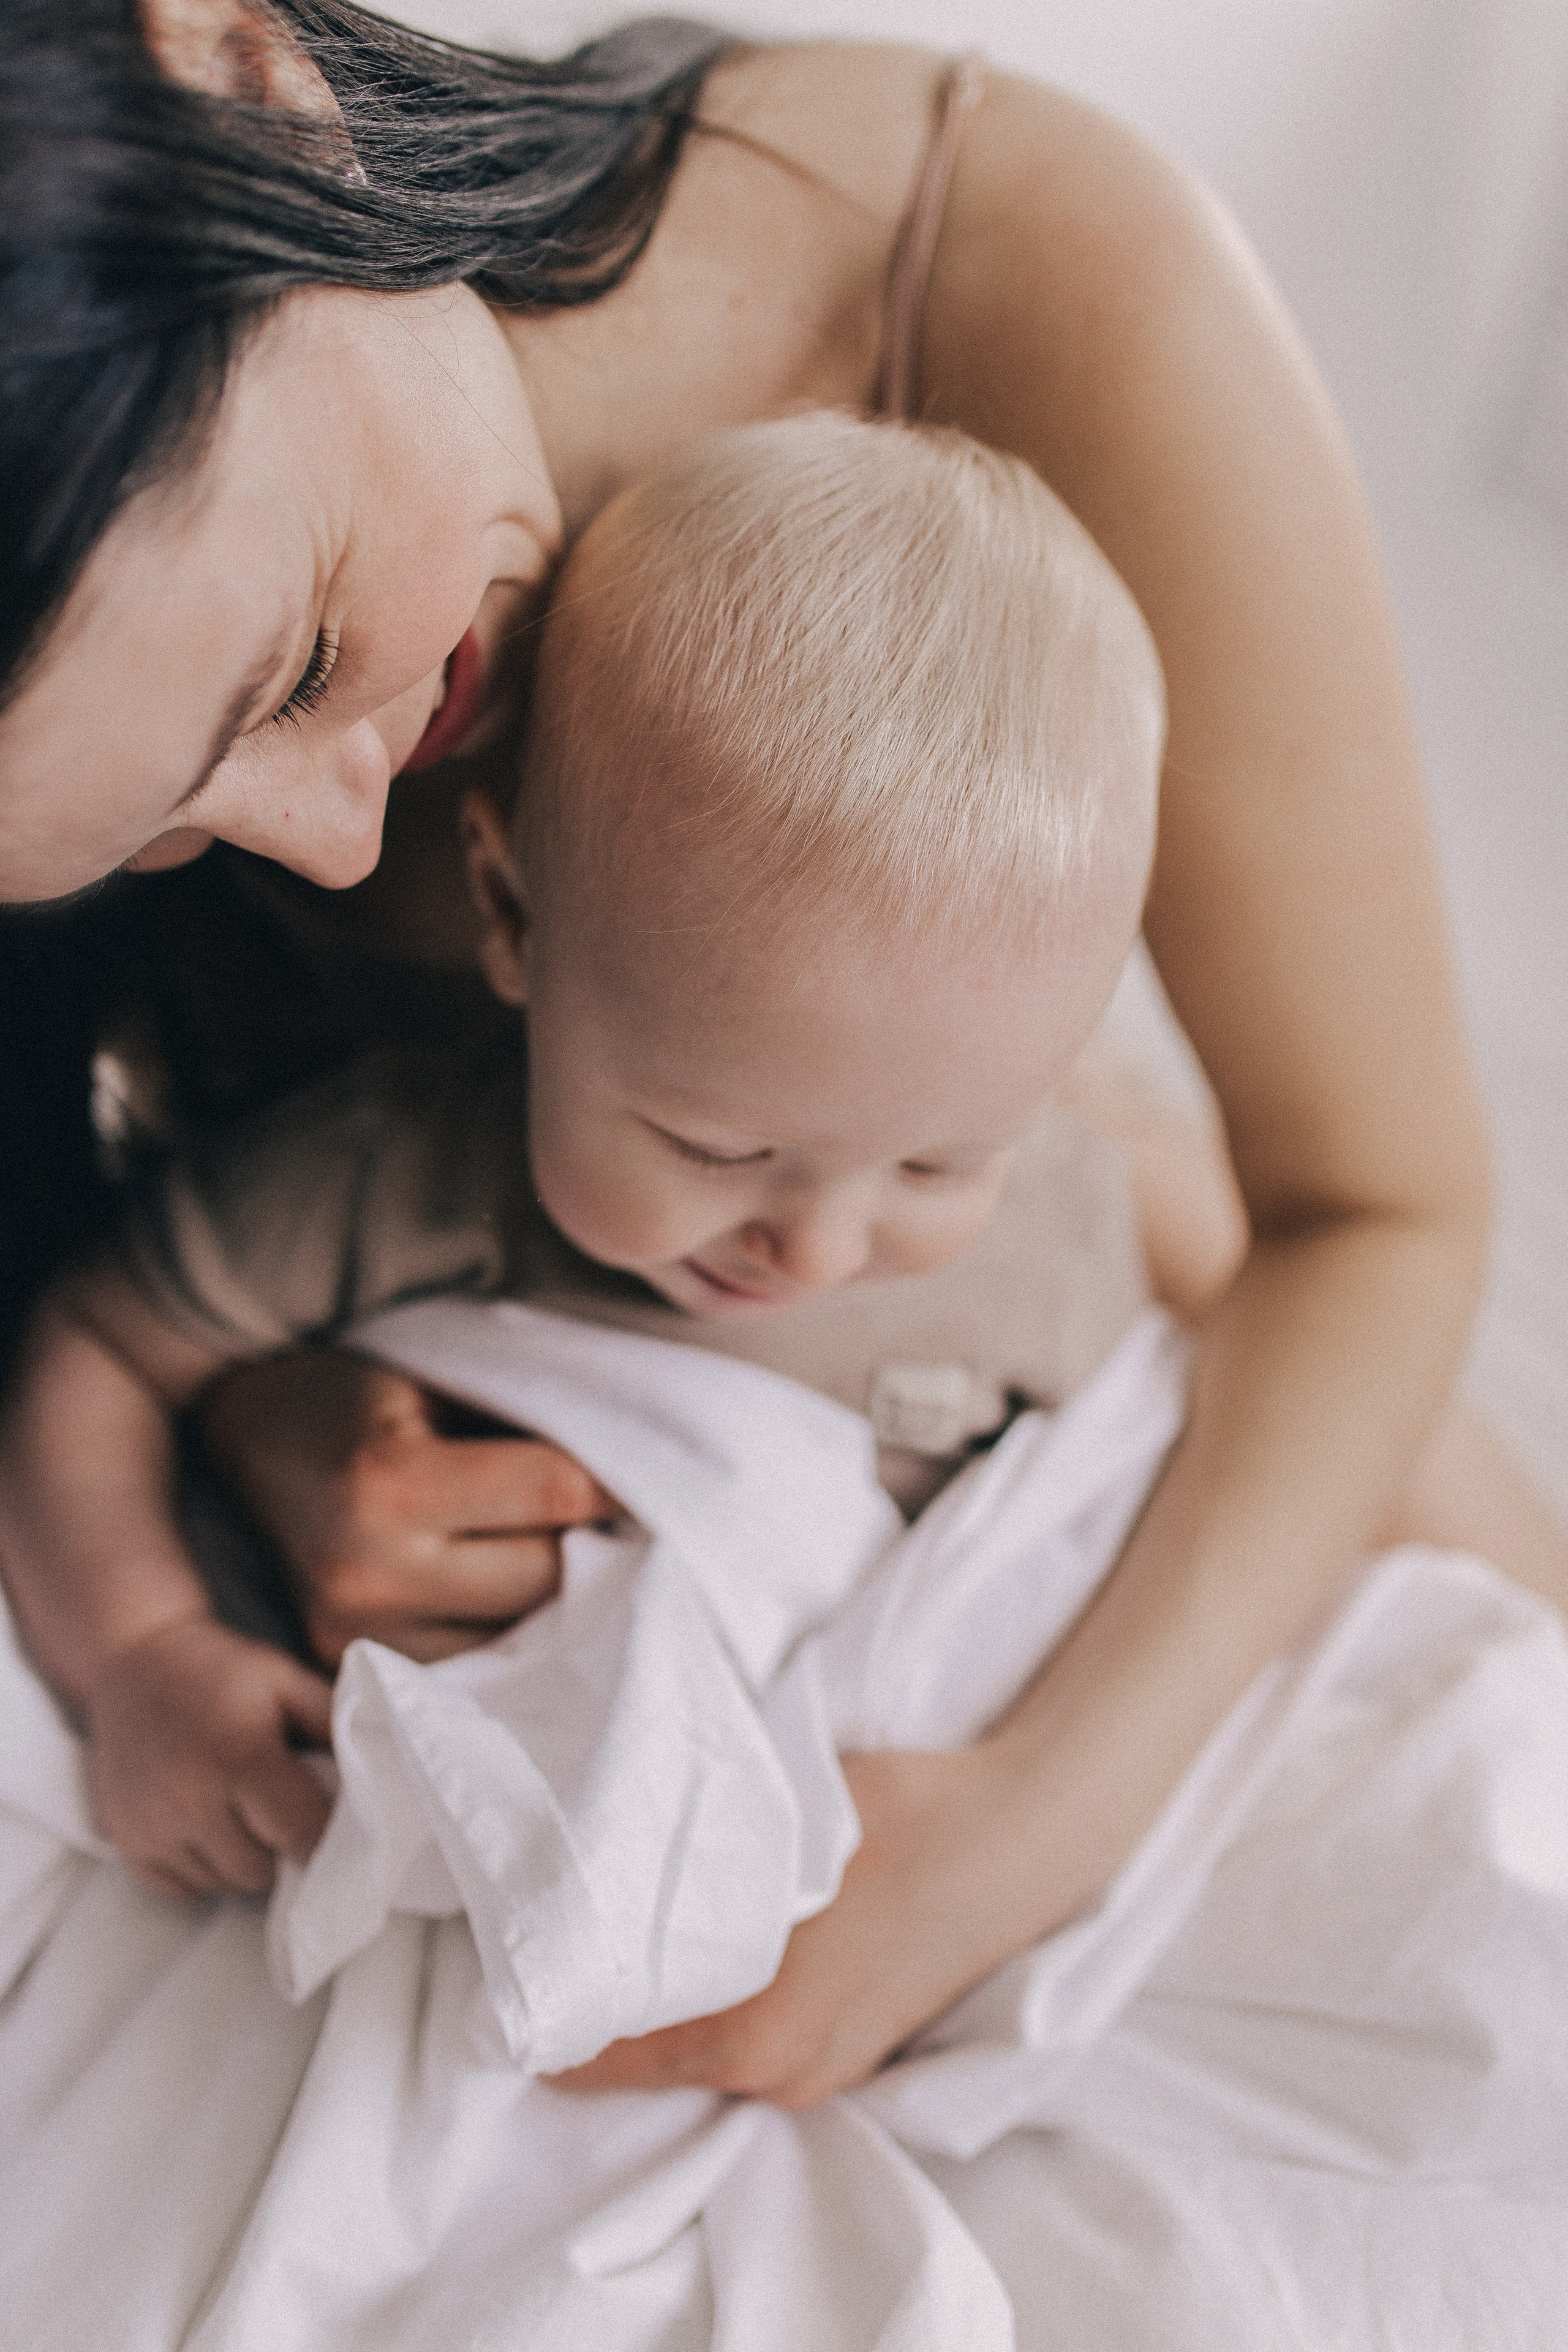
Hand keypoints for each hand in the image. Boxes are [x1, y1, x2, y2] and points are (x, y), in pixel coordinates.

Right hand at [84, 1614, 333, 1899]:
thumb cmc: (224, 1671)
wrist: (133, 1662)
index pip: (301, 1834)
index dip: (325, 1836)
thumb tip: (382, 1772)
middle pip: (262, 1870)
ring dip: (243, 1860)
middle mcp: (190, 1798)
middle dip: (281, 1846)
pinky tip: (207, 1824)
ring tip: (241, 1812)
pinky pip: (182, 1889)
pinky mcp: (125, 1842)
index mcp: (240, 1755)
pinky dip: (203, 1869)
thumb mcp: (286, 1679)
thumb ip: (334, 1723)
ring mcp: (151, 1825)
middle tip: (280, 1809)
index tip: (333, 1822)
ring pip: (223, 1884)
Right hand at [199, 1349, 615, 1665]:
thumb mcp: (440, 1373)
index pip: (558, 1494)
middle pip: (547, 1578)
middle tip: (628, 1518)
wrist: (245, 1435)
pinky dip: (509, 1632)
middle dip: (595, 1545)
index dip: (625, 1480)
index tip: (664, 1472)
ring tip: (574, 1555)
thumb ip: (530, 1416)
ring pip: (519, 1635)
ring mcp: (355, 1636)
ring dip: (560, 1600)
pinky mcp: (350, 1669)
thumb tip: (647, 1457)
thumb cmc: (359, 1390)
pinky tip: (517, 1593)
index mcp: (389, 1484)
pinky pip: (473, 1666)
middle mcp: (368, 1574)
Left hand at [550, 1748, 1025, 2109]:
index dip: (555, 2003)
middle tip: (568, 1932)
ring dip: (667, 2010)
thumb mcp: (776, 1832)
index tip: (521, 1950)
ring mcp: (827, 2074)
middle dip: (607, 2007)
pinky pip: (757, 2050)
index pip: (603, 2053)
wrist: (1016, 1836)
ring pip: (704, 2059)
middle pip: (650, 2065)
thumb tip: (610, 1862)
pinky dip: (722, 2014)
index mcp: (748, 2035)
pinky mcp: (859, 2053)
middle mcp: (780, 2076)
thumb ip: (694, 1868)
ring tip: (636, 1937)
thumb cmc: (898, 1819)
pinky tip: (719, 1951)